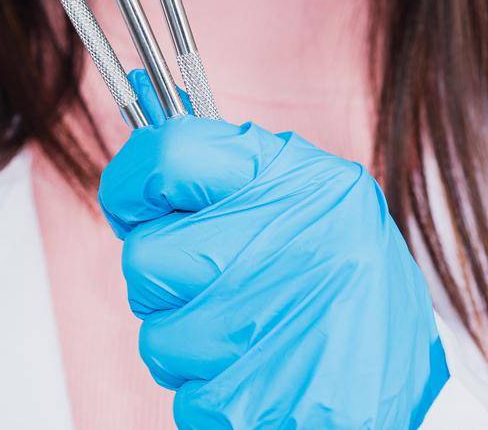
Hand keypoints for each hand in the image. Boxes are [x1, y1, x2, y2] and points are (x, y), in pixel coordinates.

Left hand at [99, 71, 448, 427]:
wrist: (409, 382)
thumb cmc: (342, 282)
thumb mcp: (311, 200)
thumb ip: (224, 175)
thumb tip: (137, 136)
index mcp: (304, 182)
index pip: (170, 156)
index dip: (130, 183)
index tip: (131, 206)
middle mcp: (297, 245)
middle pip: (145, 256)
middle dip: (161, 283)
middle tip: (209, 290)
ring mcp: (282, 326)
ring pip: (158, 335)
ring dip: (185, 345)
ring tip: (245, 340)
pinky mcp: (266, 404)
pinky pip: (187, 396)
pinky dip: (210, 394)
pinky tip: (257, 380)